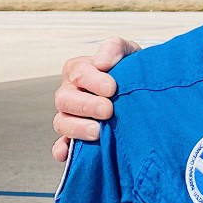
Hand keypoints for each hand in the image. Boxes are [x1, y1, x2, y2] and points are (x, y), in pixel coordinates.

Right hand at [51, 37, 135, 160]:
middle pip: (65, 99)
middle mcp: (70, 93)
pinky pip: (61, 145)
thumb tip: (102, 63)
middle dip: (86, 106)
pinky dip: (61, 149)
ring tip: (97, 132)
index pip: (78, 73)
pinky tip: (66, 154)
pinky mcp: (75, 137)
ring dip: (77, 128)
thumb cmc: (129, 68)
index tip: (112, 88)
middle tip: (108, 110)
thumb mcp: (126, 51)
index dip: (93, 81)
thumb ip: (113, 48)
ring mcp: (70, 116)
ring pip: (61, 122)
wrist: (141, 89)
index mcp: (78, 70)